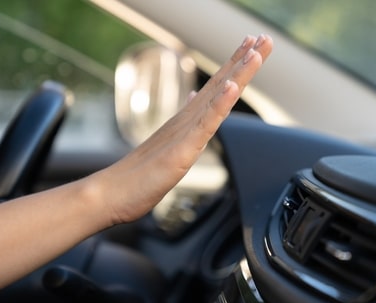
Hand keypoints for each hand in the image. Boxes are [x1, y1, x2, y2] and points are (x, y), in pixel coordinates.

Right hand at [96, 34, 272, 223]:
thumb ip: (185, 123)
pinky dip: (219, 104)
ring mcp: (184, 133)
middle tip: (263, 37)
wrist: (113, 192)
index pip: (216, 89)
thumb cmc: (138, 175)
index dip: (235, 67)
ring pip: (216, 98)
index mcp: (186, 121)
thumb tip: (195, 99)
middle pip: (221, 85)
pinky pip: (204, 124)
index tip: (252, 48)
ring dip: (237, 73)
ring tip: (255, 51)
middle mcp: (186, 120)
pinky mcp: (181, 149)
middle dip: (244, 60)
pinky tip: (231, 87)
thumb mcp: (169, 147)